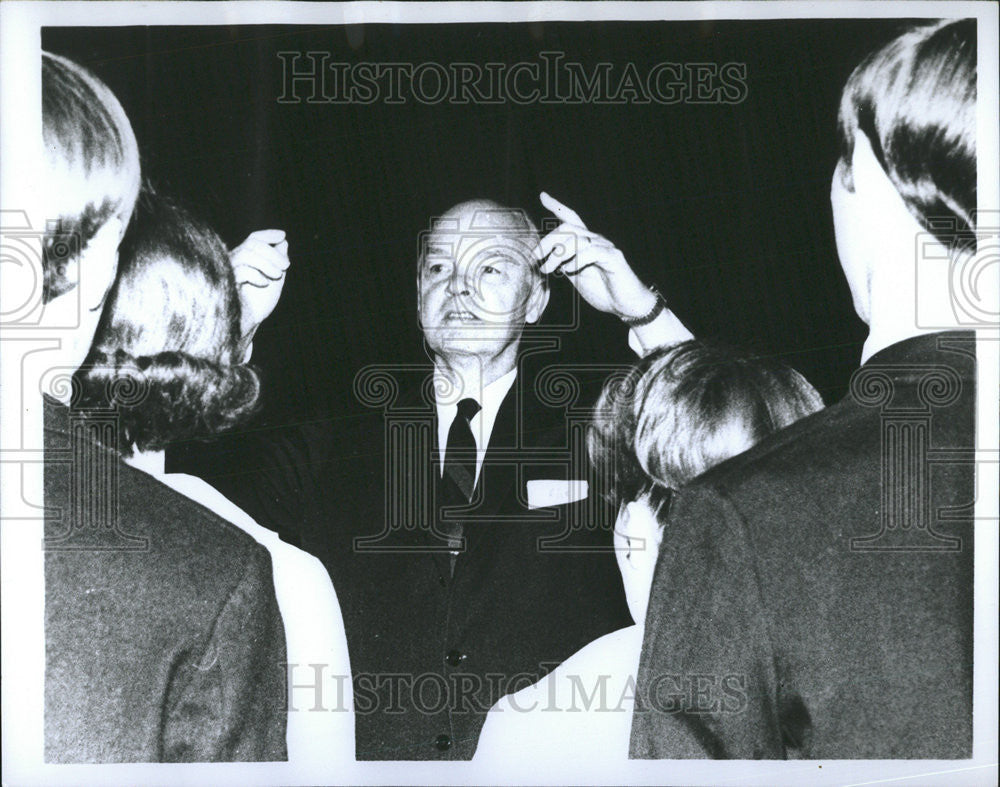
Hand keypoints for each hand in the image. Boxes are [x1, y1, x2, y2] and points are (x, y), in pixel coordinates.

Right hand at [230, 229, 289, 342]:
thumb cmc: (259, 303)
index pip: (253, 239)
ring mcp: (229, 272)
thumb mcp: (274, 279)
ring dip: (266, 262)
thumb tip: (283, 241)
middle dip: (272, 252)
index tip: (282, 235)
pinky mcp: (227, 284)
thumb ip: (278, 261)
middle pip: (251, 244)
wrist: (249, 324)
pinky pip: (240, 271)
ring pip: (245, 254)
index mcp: (246, 259)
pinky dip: (256, 274)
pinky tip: (264, 283)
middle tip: (286, 265)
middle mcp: (235, 262)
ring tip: (278, 275)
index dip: (267, 235)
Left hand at [535, 192, 656, 320]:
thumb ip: (562, 263)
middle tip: (536, 257)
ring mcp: (605, 247)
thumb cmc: (602, 290)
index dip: (558, 207)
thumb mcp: (575, 275)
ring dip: (557, 254)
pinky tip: (568, 270)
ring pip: (577, 238)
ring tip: (549, 269)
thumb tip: (544, 258)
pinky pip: (592, 252)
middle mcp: (596, 240)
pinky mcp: (614, 258)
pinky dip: (576, 260)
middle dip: (548, 240)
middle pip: (568, 228)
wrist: (626, 305)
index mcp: (586, 242)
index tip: (543, 197)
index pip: (572, 218)